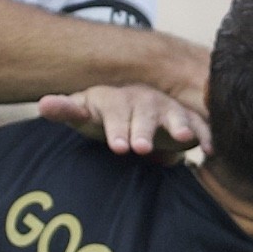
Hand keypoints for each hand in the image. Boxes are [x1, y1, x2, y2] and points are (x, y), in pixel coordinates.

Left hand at [36, 82, 204, 158]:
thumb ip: (66, 110)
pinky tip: (209, 150)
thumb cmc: (103, 115)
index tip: (118, 147)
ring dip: (179, 125)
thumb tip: (42, 105)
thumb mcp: (84, 113)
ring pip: (174, 114)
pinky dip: (205, 134)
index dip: (117, 128)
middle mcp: (143, 101)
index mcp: (116, 101)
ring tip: (183, 139)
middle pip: (144, 114)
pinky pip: (198, 124)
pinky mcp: (186, 118)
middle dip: (144, 130)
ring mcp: (166, 108)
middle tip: (141, 148)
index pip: (114, 112)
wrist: (134, 105)